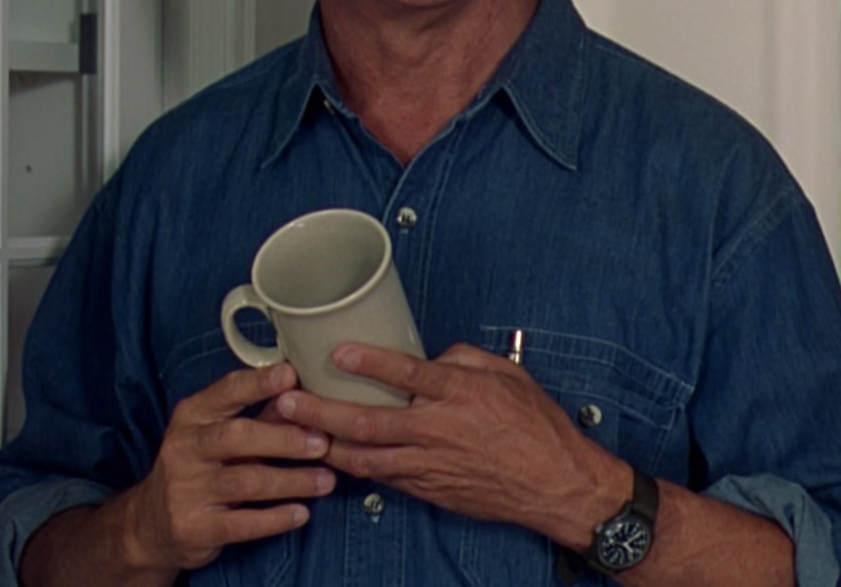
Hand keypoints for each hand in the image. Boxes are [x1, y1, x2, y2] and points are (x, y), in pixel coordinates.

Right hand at [116, 363, 335, 572]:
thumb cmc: (201, 468)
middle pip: (238, 436)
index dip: (258, 383)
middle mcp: (183, 448)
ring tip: (326, 481)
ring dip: (292, 481)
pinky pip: (242, 523)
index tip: (291, 375)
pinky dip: (276, 518)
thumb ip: (261, 417)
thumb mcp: (221, 436)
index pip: (226, 392)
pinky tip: (302, 513)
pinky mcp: (193, 528)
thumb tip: (307, 394)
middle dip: (285, 438)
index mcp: (192, 416)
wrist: (151, 525)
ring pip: (246, 481)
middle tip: (323, 443)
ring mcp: (184, 490)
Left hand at [274, 343, 628, 547]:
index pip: (406, 372)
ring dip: (325, 444)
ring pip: (364, 457)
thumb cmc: (536, 427)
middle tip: (286, 400)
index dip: (369, 361)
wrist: (554, 483)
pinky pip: (382, 478)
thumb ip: (464, 359)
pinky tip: (334, 458)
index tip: (336, 351)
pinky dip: (354, 468)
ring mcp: (429, 464)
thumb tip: (432, 358)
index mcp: (459, 394)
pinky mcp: (429, 488)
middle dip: (320, 410)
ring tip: (295, 433)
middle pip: (366, 421)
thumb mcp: (508, 374)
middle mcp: (437, 429)